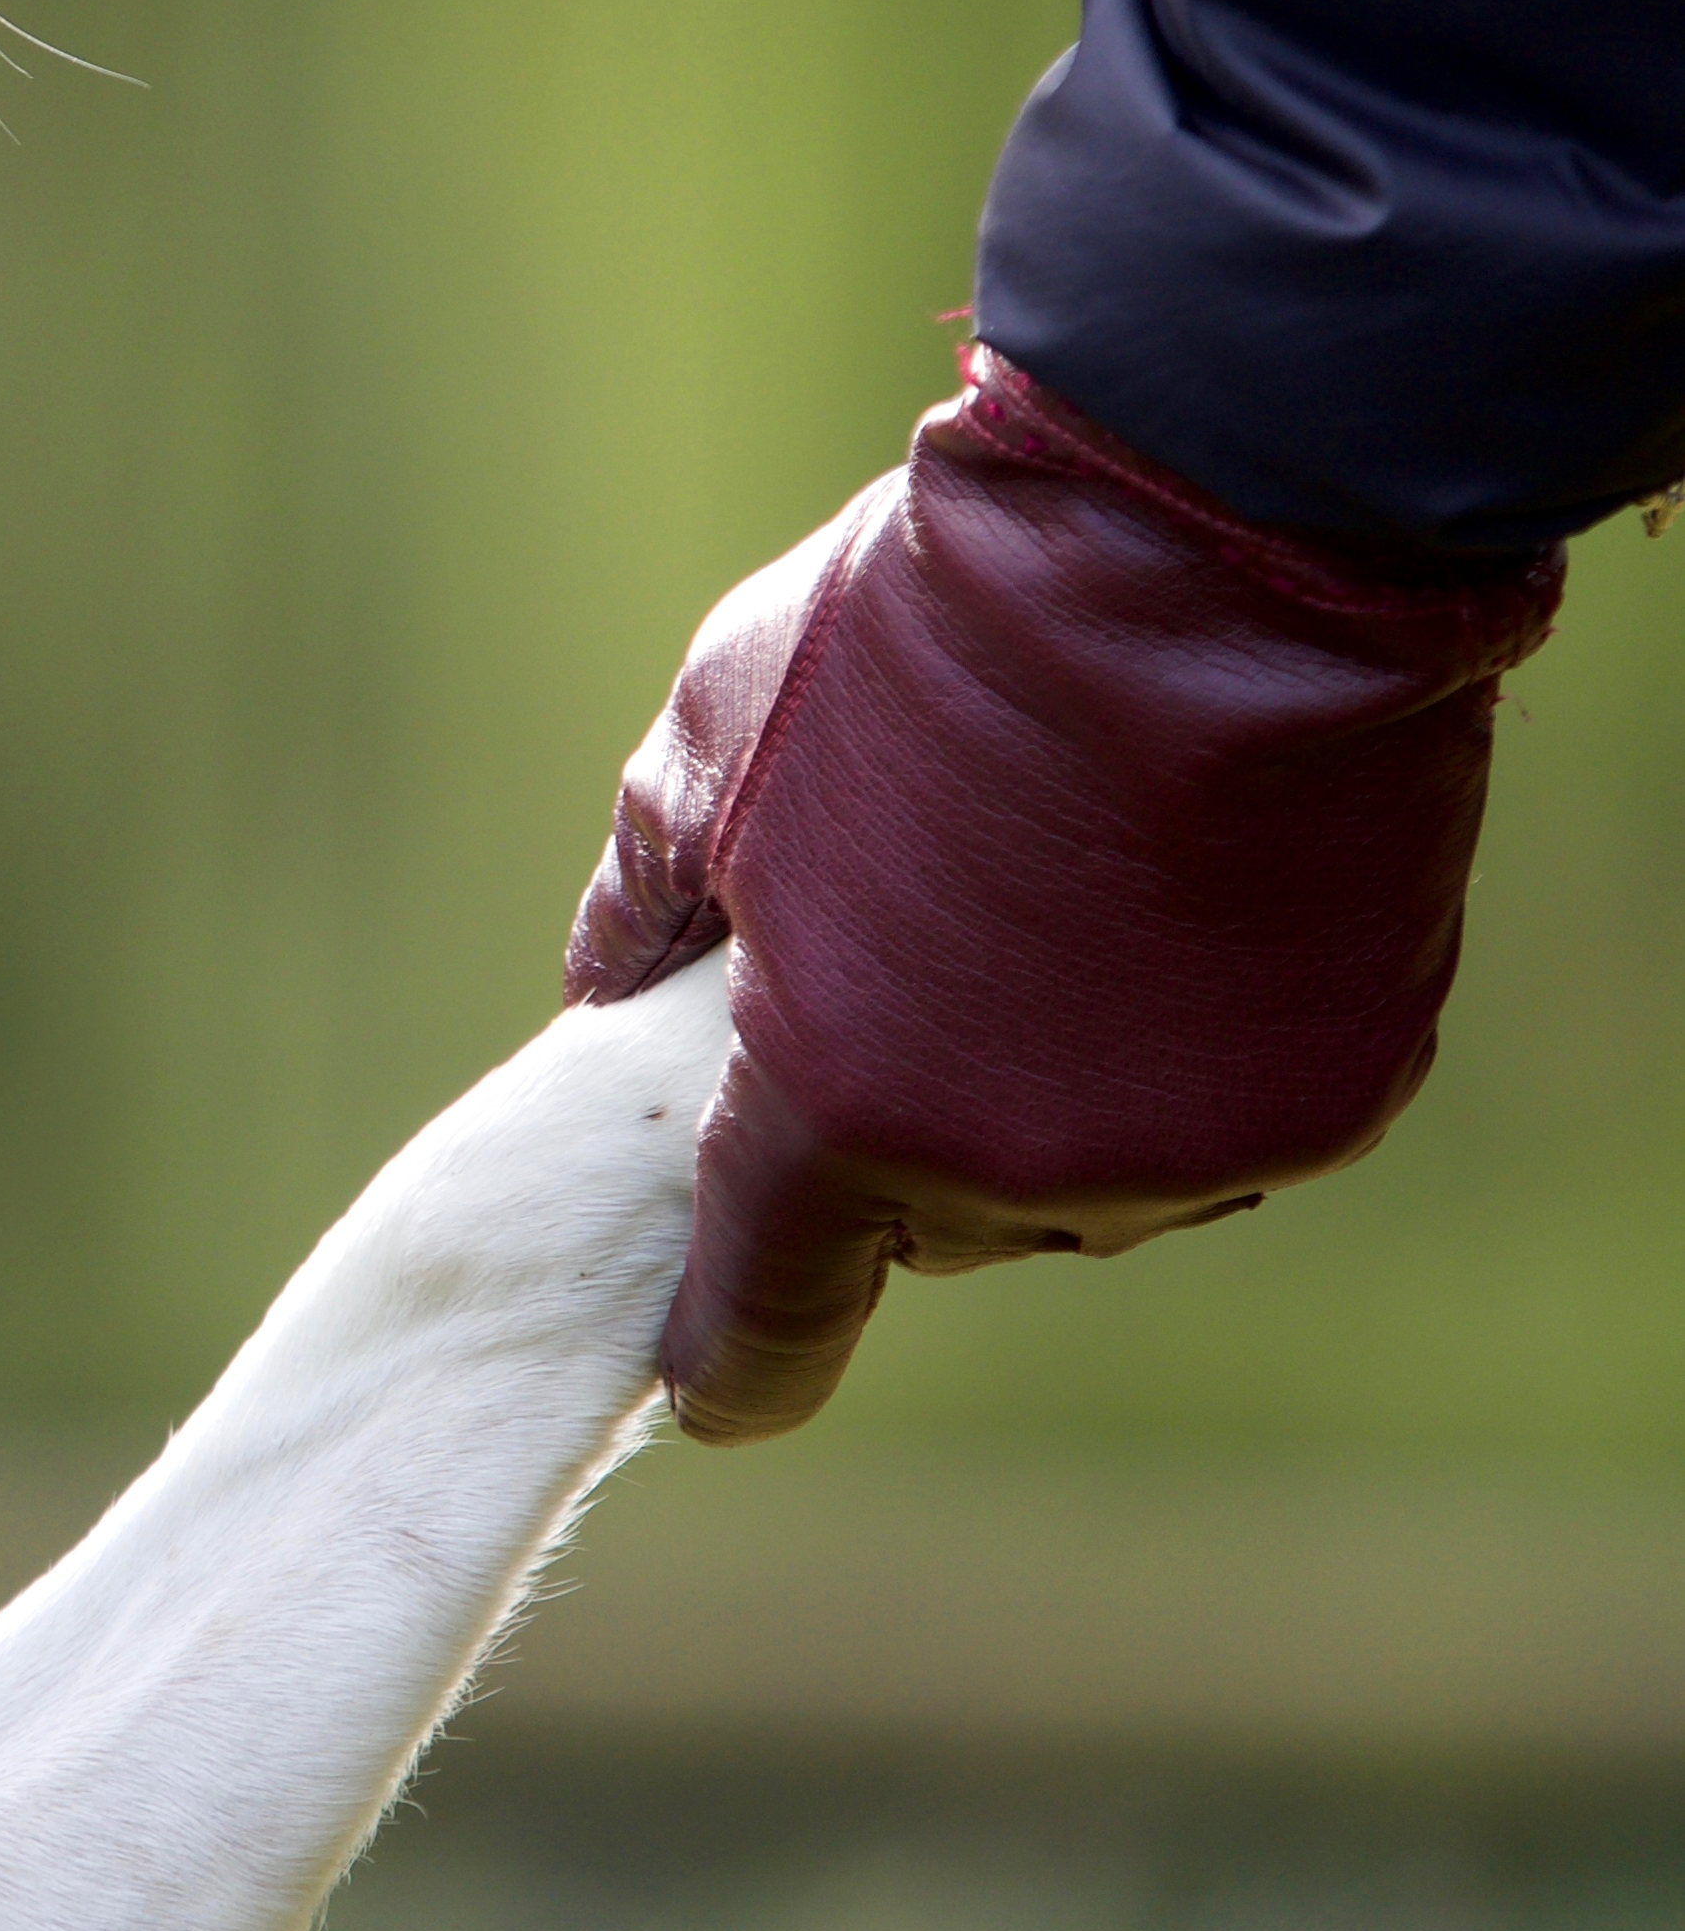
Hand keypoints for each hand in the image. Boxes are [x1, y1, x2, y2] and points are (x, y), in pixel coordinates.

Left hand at [560, 353, 1564, 1442]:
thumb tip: (595, 997)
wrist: (1213, 548)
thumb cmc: (924, 642)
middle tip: (888, 974)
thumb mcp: (709, 752)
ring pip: (1082, 1182)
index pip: (766, 1316)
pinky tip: (1165, 917)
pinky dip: (1180, 1054)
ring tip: (1032, 915)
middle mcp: (1026, 1173)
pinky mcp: (1337, 1104)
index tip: (710, 1382)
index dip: (729, 1354)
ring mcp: (1195, 1149)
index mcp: (840, 1110)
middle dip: (889, 1128)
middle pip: (929, 1220)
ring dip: (1041, 1093)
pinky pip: (1218, 1124)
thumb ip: (642, 911)